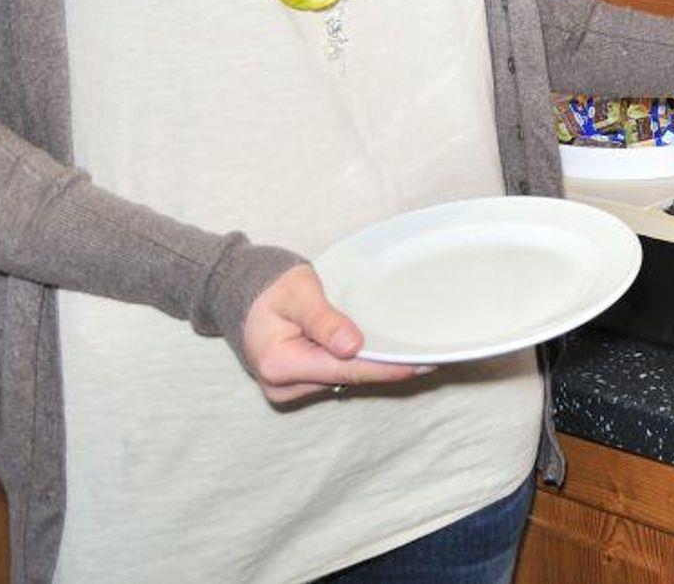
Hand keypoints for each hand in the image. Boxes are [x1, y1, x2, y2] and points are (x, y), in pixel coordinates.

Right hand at [240, 264, 429, 403]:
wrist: (241, 292)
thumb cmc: (271, 286)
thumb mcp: (298, 292)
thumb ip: (323, 319)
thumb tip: (352, 347)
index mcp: (279, 363)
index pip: (344, 370)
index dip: (384, 369)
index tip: (421, 365)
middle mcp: (282, 385)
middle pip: (346, 377)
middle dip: (386, 369)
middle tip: (431, 359)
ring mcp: (288, 388)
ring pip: (342, 379)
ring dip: (373, 367)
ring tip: (414, 355)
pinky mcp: (296, 383)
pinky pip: (334, 376)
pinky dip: (357, 365)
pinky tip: (384, 355)